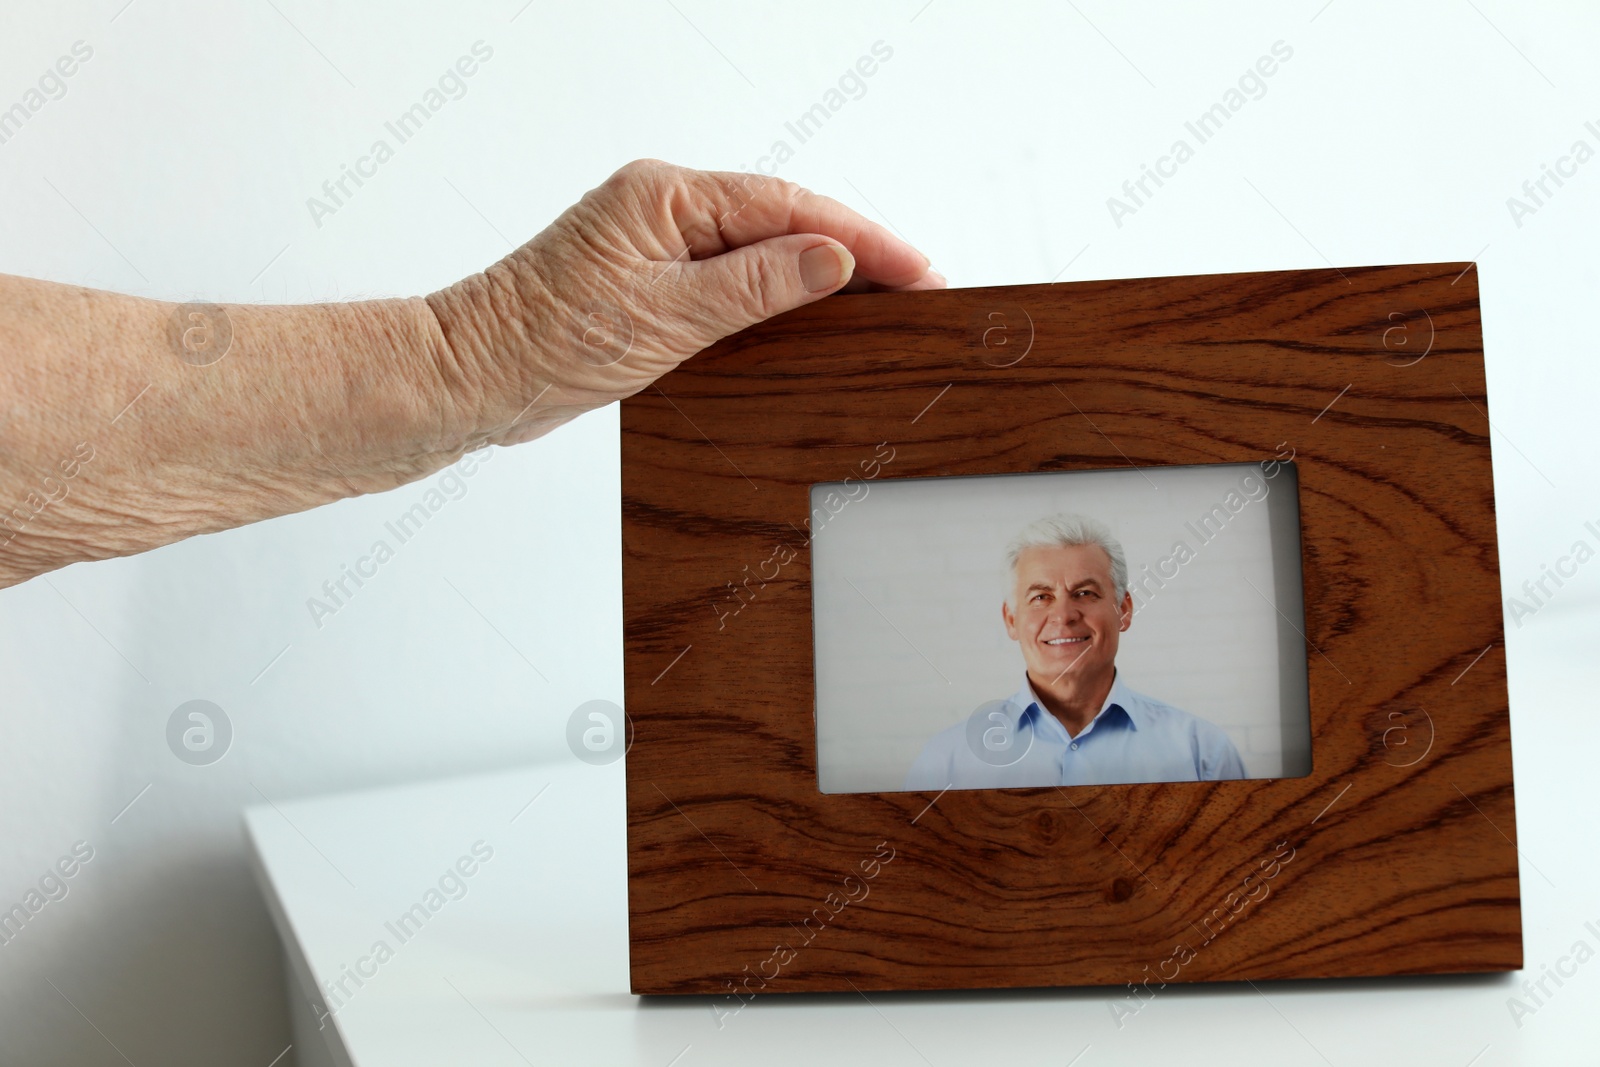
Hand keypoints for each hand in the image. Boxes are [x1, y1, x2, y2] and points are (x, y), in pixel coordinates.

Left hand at [426, 159, 944, 445]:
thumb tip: (829, 257)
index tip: (918, 269)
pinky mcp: (650, 285)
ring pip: (761, 253)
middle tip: (918, 288)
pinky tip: (810, 322)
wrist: (475, 379)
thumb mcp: (664, 316)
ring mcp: (656, 248)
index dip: (861, 239)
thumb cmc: (542, 341)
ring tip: (883, 306)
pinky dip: (778, 300)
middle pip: (782, 222)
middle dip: (853, 254)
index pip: (788, 208)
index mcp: (665, 197)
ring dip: (819, 278)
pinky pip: (733, 283)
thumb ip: (753, 286)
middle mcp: (663, 211)